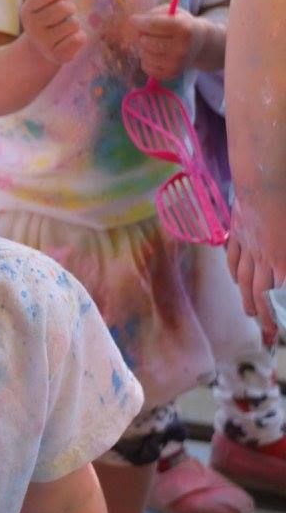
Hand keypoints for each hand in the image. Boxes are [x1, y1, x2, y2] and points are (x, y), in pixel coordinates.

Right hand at [20, 0, 87, 64]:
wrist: (39, 49)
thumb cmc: (47, 16)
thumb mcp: (44, 0)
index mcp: (27, 10)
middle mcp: (32, 28)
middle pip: (63, 7)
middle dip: (71, 7)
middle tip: (67, 13)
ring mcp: (43, 43)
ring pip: (73, 23)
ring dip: (74, 23)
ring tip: (65, 28)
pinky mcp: (56, 56)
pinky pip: (78, 39)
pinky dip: (80, 36)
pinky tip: (70, 39)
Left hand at [130, 5, 203, 79]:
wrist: (200, 43)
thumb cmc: (180, 24)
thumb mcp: (172, 12)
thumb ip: (153, 14)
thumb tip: (133, 22)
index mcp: (184, 28)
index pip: (153, 25)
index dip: (139, 22)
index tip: (133, 20)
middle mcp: (182, 48)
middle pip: (146, 41)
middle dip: (141, 35)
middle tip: (146, 33)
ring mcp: (177, 63)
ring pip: (144, 54)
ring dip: (143, 48)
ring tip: (153, 43)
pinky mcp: (171, 74)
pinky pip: (146, 66)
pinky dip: (146, 59)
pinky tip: (156, 54)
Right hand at [227, 197, 285, 344]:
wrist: (264, 182)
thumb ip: (285, 259)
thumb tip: (284, 276)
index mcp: (282, 260)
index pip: (278, 292)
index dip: (278, 312)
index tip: (279, 327)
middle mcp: (263, 258)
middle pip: (258, 291)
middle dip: (262, 313)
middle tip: (265, 330)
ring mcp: (247, 245)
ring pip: (242, 277)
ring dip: (245, 297)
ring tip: (249, 311)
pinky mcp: (237, 232)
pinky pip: (232, 256)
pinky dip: (232, 270)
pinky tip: (233, 278)